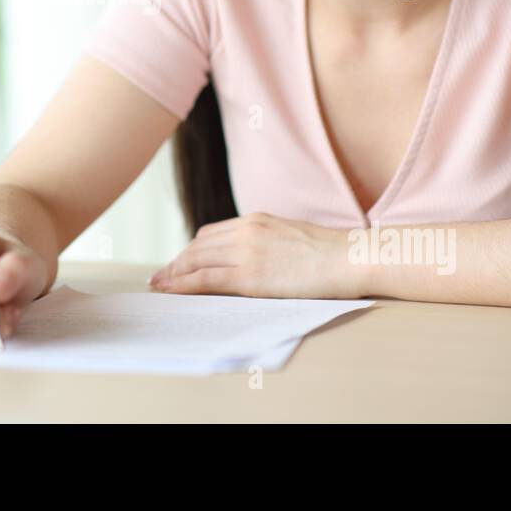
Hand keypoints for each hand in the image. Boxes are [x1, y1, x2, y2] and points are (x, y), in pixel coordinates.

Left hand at [148, 212, 365, 298]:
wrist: (349, 258)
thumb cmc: (329, 253)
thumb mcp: (290, 237)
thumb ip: (265, 242)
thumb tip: (253, 260)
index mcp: (256, 220)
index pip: (210, 233)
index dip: (190, 250)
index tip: (178, 261)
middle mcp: (246, 231)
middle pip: (198, 246)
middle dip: (176, 262)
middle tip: (161, 276)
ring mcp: (247, 252)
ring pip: (196, 261)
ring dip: (174, 274)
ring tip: (160, 286)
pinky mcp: (251, 276)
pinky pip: (206, 279)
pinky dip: (184, 285)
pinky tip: (172, 291)